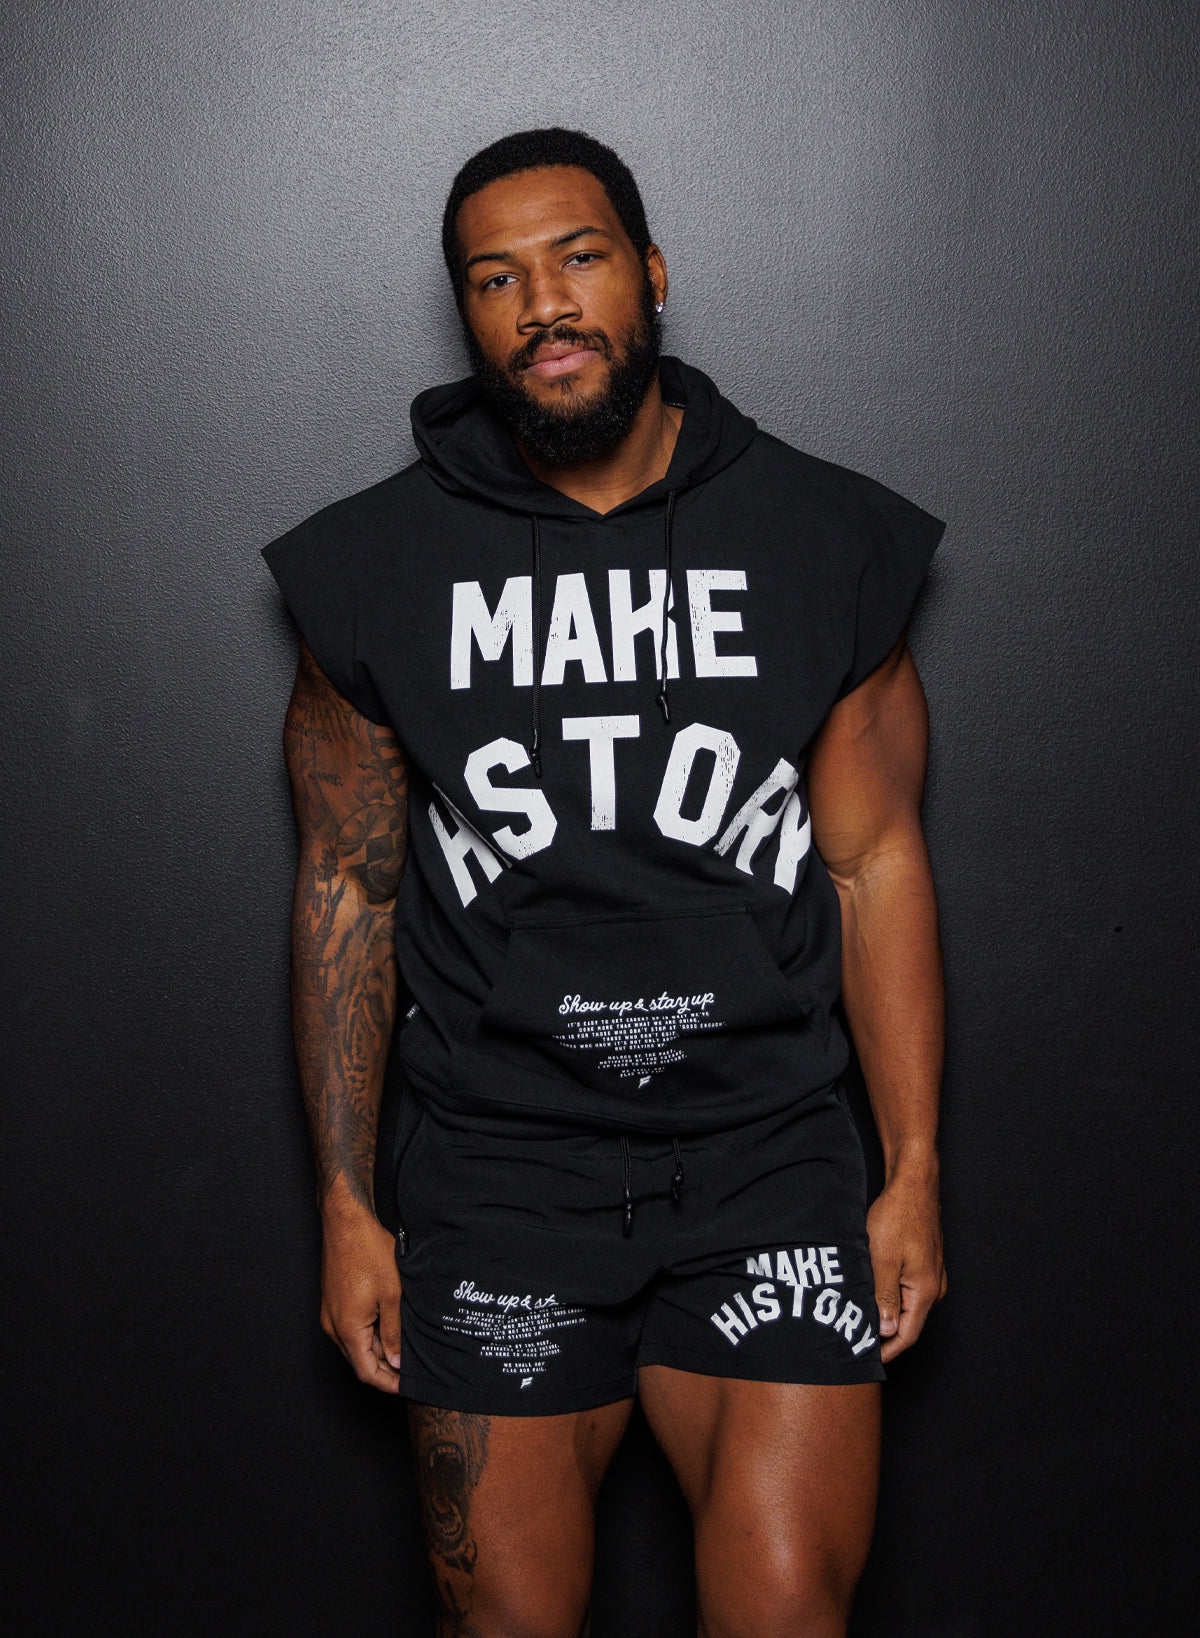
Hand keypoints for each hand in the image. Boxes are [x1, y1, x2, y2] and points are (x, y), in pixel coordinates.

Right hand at [319, 1200, 403, 1392]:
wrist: (346, 1224)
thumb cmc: (368, 1253)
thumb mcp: (391, 1295)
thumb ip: (393, 1332)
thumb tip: (395, 1362)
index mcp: (347, 1329)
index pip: (366, 1371)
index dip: (386, 1383)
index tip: (405, 1387)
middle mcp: (333, 1326)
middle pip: (359, 1361)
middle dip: (383, 1369)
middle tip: (408, 1371)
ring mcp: (330, 1314)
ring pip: (354, 1345)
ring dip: (376, 1351)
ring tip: (402, 1350)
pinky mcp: (332, 1303)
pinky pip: (349, 1329)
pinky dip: (368, 1335)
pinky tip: (387, 1328)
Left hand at [865, 1172, 946, 1363]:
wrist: (913, 1184)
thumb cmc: (898, 1217)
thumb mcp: (883, 1260)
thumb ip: (885, 1297)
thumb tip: (886, 1331)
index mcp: (926, 1291)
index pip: (907, 1334)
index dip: (887, 1351)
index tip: (867, 1358)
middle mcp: (934, 1287)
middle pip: (909, 1323)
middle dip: (885, 1335)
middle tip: (857, 1341)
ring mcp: (932, 1274)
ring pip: (908, 1305)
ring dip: (887, 1314)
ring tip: (861, 1320)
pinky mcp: (925, 1261)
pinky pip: (908, 1289)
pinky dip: (891, 1297)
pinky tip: (873, 1293)